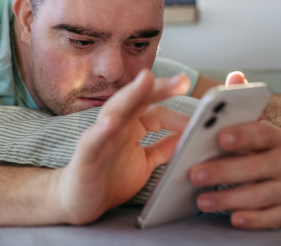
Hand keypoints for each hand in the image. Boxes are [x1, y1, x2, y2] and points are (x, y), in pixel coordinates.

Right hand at [52, 69, 190, 224]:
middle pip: (137, 100)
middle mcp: (116, 126)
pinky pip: (92, 141)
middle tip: (181, 80)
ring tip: (146, 81)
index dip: (177, 112)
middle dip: (158, 88)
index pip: (155, 110)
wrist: (79, 202)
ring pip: (115, 110)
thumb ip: (164, 148)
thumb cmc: (110, 179)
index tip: (201, 116)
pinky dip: (100, 131)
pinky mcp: (85, 156)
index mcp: (130, 127)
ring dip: (130, 95)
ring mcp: (99, 138)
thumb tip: (189, 136)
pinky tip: (110, 123)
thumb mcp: (145, 162)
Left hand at [189, 71, 280, 228]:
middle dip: (222, 171)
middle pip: (255, 167)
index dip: (241, 135)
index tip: (219, 137)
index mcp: (275, 135)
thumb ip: (238, 101)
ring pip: (258, 195)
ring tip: (201, 200)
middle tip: (193, 174)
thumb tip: (235, 75)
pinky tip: (233, 218)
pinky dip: (253, 219)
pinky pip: (271, 218)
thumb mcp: (247, 122)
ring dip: (229, 198)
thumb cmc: (254, 144)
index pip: (260, 133)